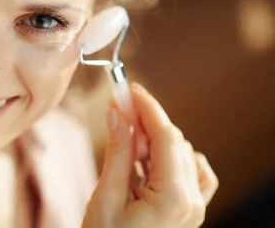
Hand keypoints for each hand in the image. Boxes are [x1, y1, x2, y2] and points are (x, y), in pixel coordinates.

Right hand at [82, 84, 218, 227]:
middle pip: (174, 141)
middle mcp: (191, 202)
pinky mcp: (188, 211)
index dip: (146, 107)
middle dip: (146, 120)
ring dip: (155, 139)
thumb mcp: (106, 195)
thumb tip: (117, 111)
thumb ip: (118, 151)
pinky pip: (194, 174)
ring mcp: (194, 208)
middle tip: (117, 109)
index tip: (127, 87)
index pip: (165, 136)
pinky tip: (151, 157)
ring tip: (126, 140)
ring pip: (182, 154)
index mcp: (173, 197)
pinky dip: (174, 158)